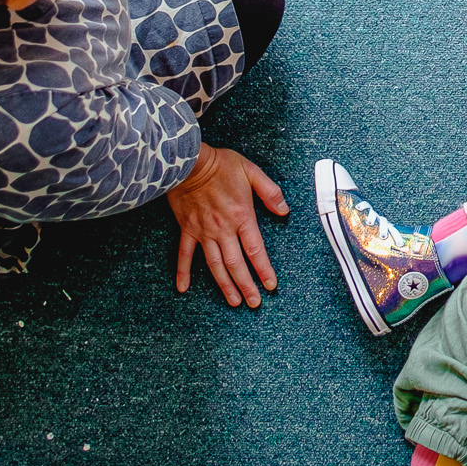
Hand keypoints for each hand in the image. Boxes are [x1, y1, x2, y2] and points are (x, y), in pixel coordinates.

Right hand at [165, 144, 289, 307]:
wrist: (188, 162)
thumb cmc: (220, 164)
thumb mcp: (251, 171)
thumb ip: (270, 192)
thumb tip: (284, 210)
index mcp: (241, 216)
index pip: (255, 250)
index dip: (264, 270)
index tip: (270, 285)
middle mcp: (223, 229)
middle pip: (236, 264)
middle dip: (246, 285)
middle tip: (254, 303)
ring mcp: (203, 232)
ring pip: (215, 265)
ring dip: (224, 285)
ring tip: (233, 301)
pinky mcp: (187, 229)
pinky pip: (184, 254)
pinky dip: (183, 272)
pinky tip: (183, 288)